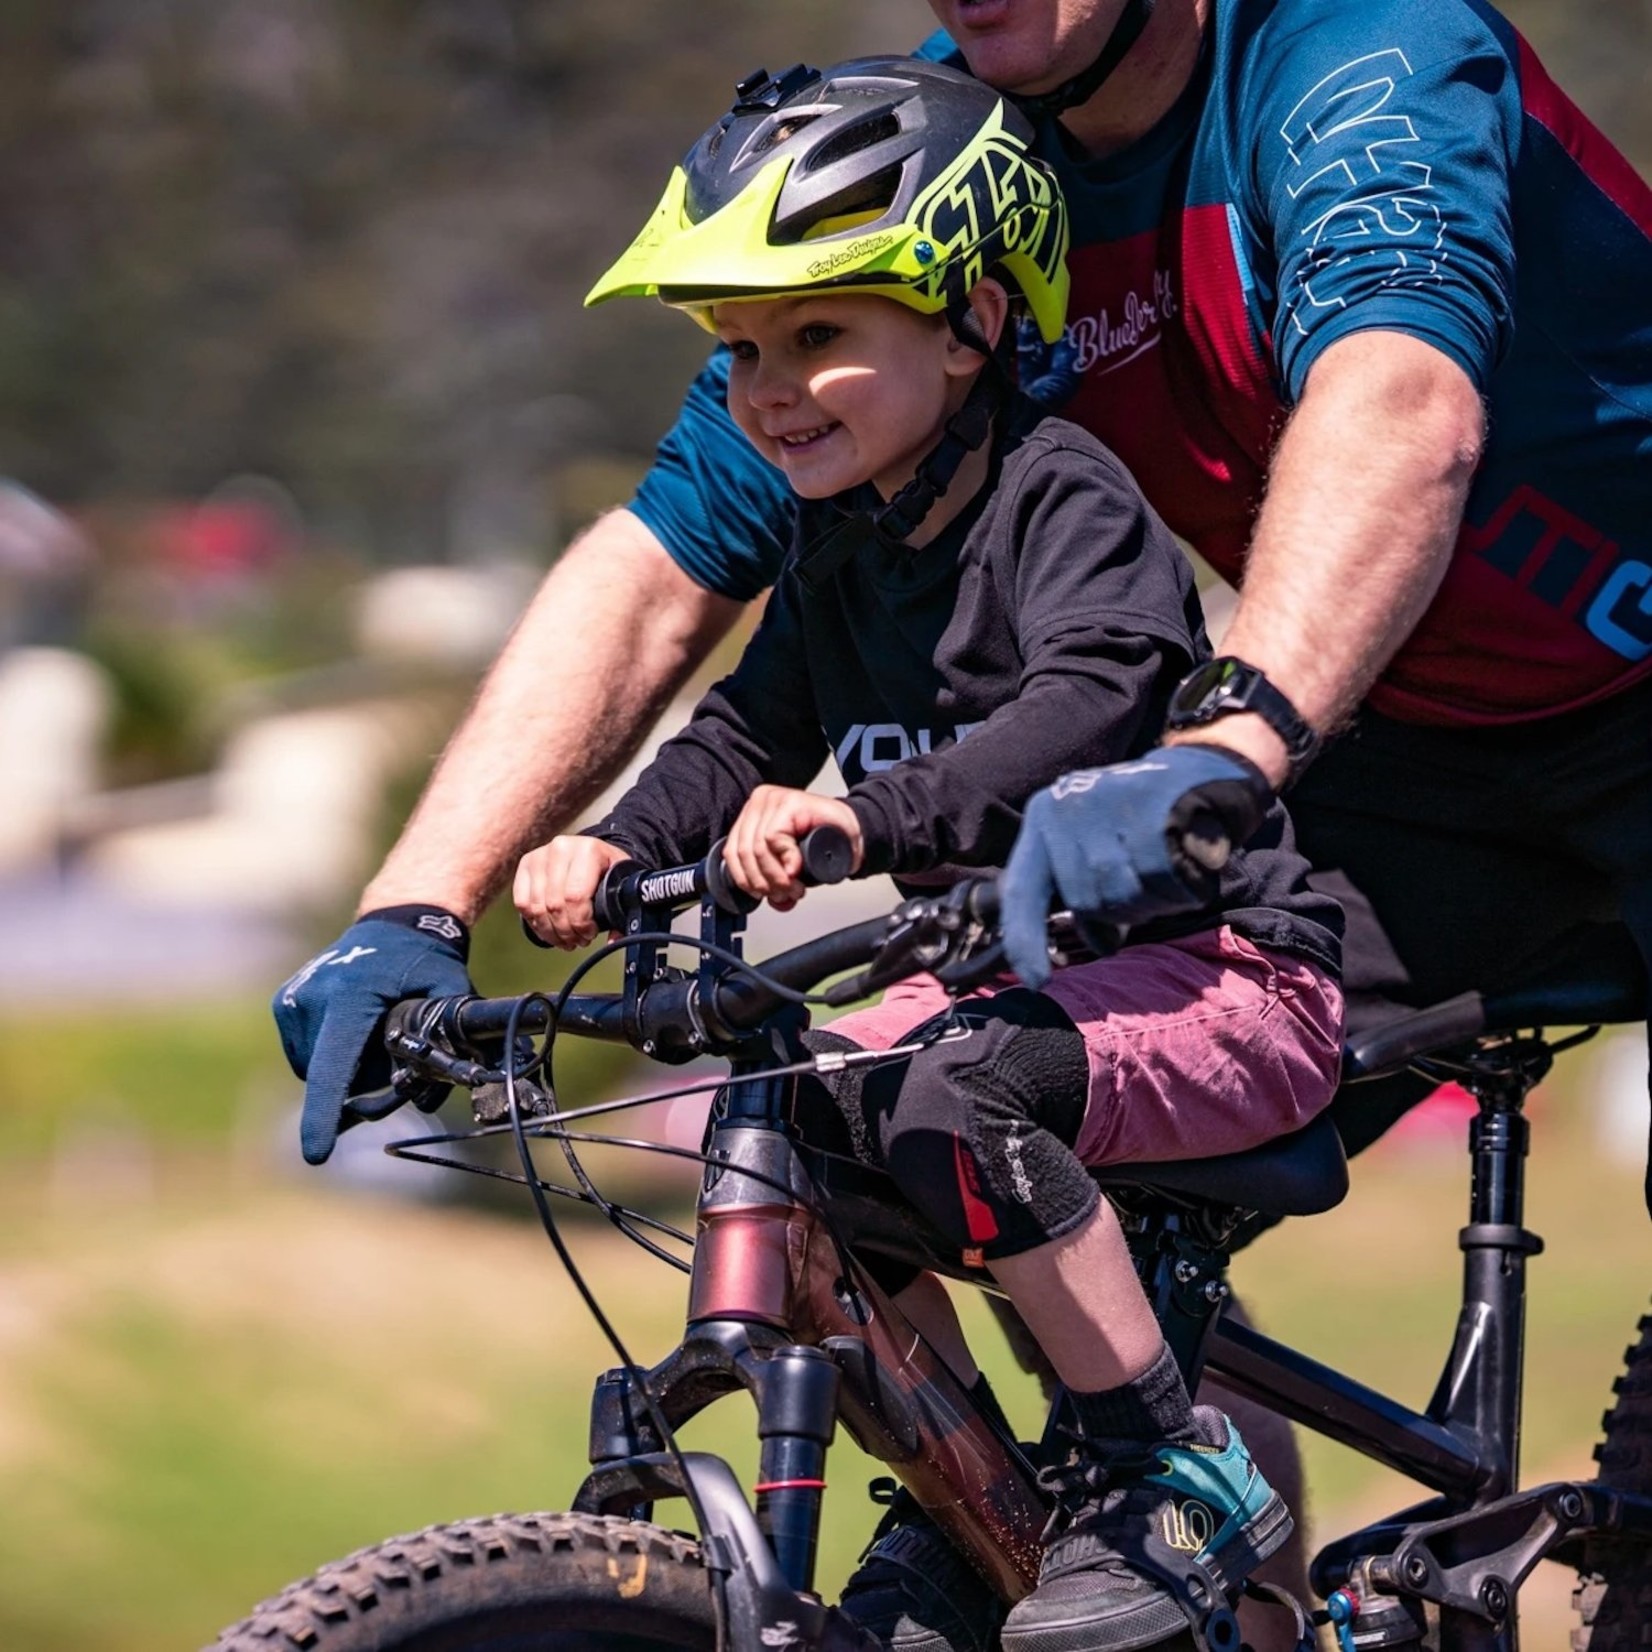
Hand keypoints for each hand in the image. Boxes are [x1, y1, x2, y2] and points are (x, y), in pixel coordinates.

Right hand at [272, 909, 474, 1164]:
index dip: (325, 1114)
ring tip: (378, 1039)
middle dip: (362, 1087)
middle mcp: (310, 999)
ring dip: (346, 1072)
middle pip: (331, 1077)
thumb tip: (468, 1078)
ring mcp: (291, 1001)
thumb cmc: (426, 959)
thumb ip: (451, 1033)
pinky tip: (358, 1031)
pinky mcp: (284, 1003)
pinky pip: (307, 1054)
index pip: (334, 1067)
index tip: (316, 1155)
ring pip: (316, 1071)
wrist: (394, 922)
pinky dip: (332, 1056)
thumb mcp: (449, 990)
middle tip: (399, 1068)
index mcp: (350, 997)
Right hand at [514, 835, 632, 947]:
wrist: (591, 850)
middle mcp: (561, 848)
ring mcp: (540, 855)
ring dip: (551, 932)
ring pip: (537, 907)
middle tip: (578, 940)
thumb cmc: (608, 869)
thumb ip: (621, 913)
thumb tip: (612, 942)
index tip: (589, 933)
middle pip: (555, 905)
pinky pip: (523, 903)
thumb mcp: (621, 884)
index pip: (576, 897)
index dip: (581, 923)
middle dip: (567, 931)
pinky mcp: (526, 864)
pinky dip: (535, 923)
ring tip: (565, 939)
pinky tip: (549, 930)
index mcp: (588, 850)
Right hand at [723, 786, 862, 909]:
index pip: (771, 837)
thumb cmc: (841, 831)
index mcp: (789, 801)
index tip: (794, 881)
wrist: (838, 824)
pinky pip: (731, 853)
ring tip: (776, 894)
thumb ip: (822, 862)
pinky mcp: (744, 824)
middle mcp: (765, 801)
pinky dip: (742, 876)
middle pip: (752, 848)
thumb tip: (790, 873)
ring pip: (738, 853)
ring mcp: (751, 811)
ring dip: (755, 882)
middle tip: (787, 894)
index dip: (780, 866)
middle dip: (769, 880)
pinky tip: (757, 889)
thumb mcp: (843, 843)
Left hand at [999, 746, 1271, 987]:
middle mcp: (1066, 809)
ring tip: (1164, 871)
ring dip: (1151, 902)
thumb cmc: (1142, 820)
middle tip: (1144, 890)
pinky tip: (1187, 862)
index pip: (1021, 890)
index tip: (1037, 981)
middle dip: (1118, 914)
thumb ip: (1077, 890)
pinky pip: (1160, 883)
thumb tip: (1084, 945)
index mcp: (1044, 818)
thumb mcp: (1094, 845)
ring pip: (1121, 897)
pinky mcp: (1152, 811)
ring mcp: (1108, 807)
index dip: (1024, 940)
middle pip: (1085, 902)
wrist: (1203, 771)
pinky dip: (1179, 888)